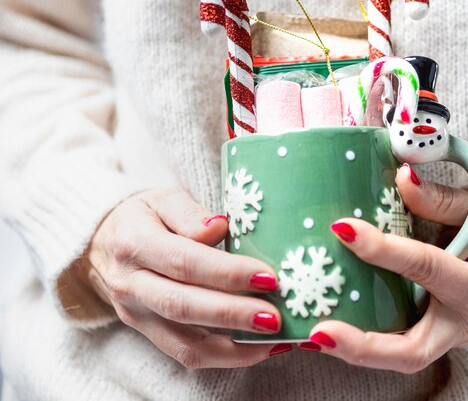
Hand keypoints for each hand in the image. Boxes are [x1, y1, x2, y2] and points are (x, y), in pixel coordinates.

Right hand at [85, 188, 291, 368]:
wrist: (103, 244)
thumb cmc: (144, 216)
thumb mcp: (163, 198)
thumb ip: (190, 213)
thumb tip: (219, 228)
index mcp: (135, 243)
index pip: (184, 261)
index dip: (227, 272)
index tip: (267, 277)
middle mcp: (132, 285)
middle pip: (184, 306)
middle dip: (234, 315)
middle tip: (275, 317)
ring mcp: (138, 315)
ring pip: (185, 343)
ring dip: (234, 347)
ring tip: (274, 339)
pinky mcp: (149, 333)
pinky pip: (187, 354)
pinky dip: (226, 357)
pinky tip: (259, 348)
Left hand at [303, 165, 467, 373]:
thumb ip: (443, 200)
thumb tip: (400, 179)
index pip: (427, 267)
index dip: (385, 249)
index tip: (343, 228)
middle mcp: (462, 322)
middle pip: (412, 351)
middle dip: (363, 346)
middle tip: (318, 332)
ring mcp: (445, 336)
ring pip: (398, 357)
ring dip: (353, 350)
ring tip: (309, 335)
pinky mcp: (430, 335)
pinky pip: (395, 344)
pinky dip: (361, 340)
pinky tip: (326, 326)